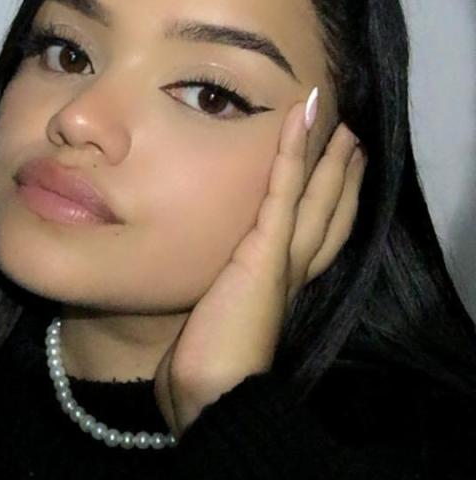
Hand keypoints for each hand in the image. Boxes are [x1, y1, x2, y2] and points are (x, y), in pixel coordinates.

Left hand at [153, 99, 366, 438]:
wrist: (213, 394)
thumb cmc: (209, 367)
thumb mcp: (217, 321)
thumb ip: (219, 299)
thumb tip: (202, 290)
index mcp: (282, 289)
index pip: (315, 242)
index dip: (330, 210)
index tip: (337, 183)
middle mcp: (292, 273)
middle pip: (328, 217)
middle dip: (342, 181)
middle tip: (352, 144)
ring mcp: (283, 260)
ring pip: (316, 200)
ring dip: (329, 160)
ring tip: (339, 126)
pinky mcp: (265, 250)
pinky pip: (282, 190)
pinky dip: (293, 151)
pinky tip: (300, 116)